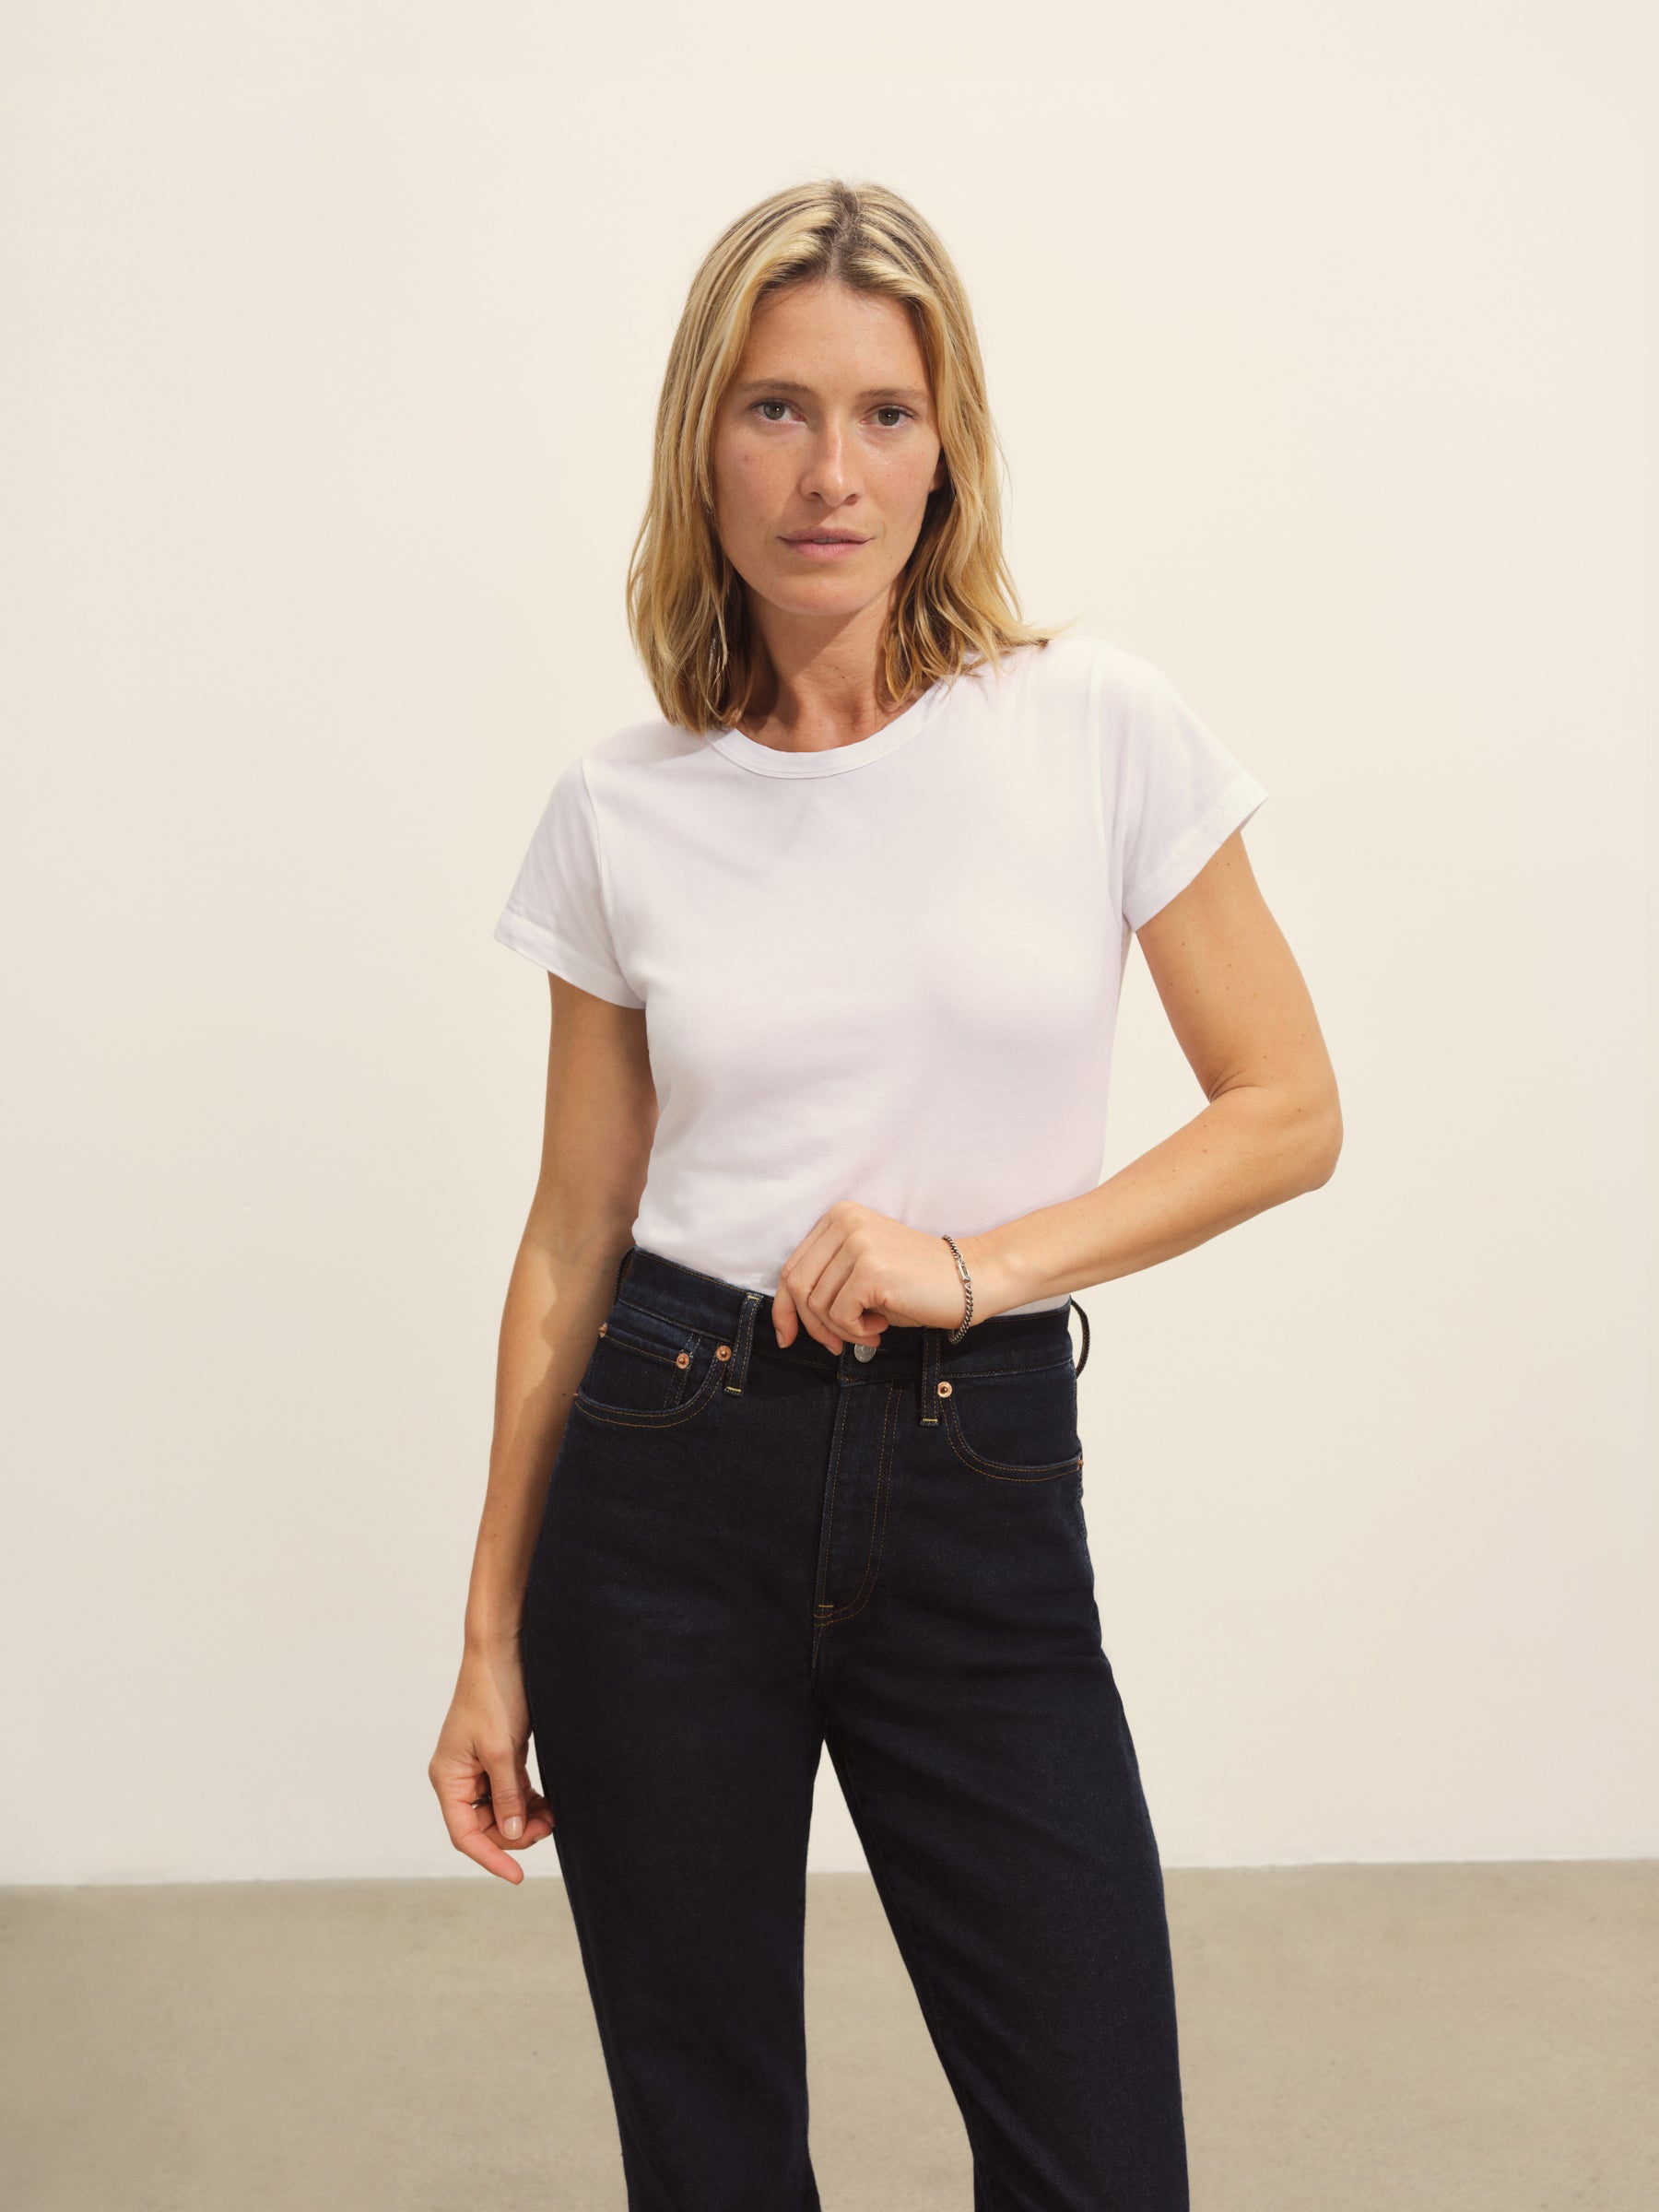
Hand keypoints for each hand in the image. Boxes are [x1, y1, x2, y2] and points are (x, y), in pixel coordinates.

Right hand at [429, 1644, 554, 1883]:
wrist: (501, 1652)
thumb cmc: (492, 1695)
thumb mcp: (501, 1750)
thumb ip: (507, 1794)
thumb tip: (513, 1833)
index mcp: (448, 1778)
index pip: (465, 1834)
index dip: (491, 1857)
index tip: (518, 1875)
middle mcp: (459, 1777)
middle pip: (484, 1826)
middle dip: (514, 1833)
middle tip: (548, 1828)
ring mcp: (478, 1768)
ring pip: (500, 1810)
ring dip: (524, 1818)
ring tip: (553, 1816)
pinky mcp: (497, 1757)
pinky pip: (510, 1792)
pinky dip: (527, 1801)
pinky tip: (548, 1805)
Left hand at [771, 1201, 986, 1353]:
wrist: (972, 1279)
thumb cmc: (917, 1283)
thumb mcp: (861, 1274)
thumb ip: (826, 1283)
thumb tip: (787, 1320)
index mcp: (838, 1217)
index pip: (791, 1268)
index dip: (784, 1308)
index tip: (788, 1336)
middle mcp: (844, 1222)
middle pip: (797, 1287)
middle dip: (812, 1326)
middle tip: (836, 1345)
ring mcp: (857, 1243)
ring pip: (817, 1305)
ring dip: (841, 1331)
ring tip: (870, 1331)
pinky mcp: (871, 1269)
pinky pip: (840, 1316)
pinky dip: (856, 1332)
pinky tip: (880, 1327)